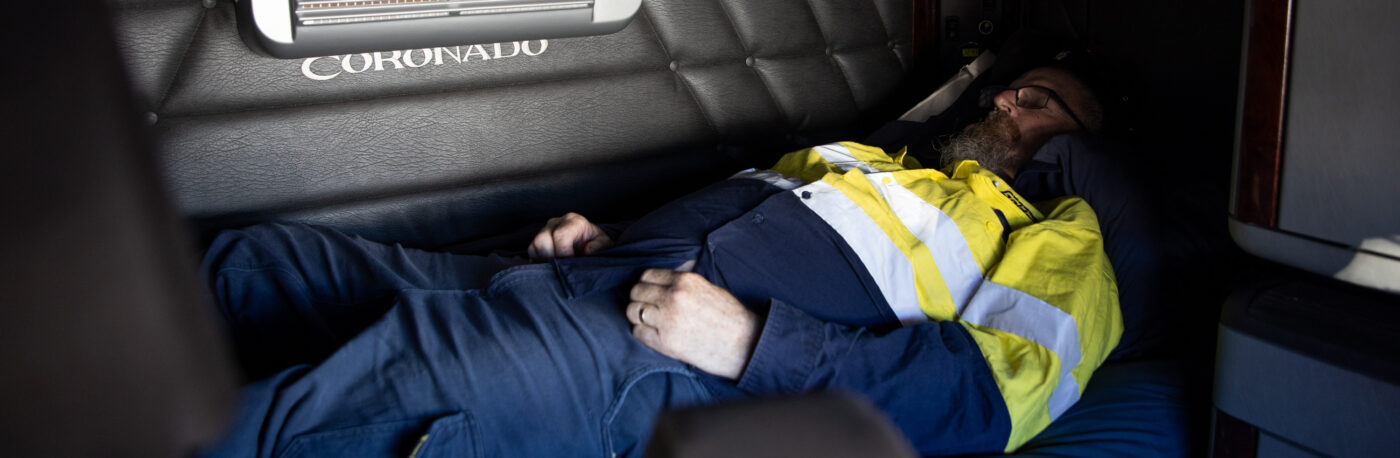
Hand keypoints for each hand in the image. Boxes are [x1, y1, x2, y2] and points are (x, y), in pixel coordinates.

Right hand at [527, 212, 613, 259]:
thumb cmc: (597, 244)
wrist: (590, 242)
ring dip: (545, 260)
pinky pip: (531, 251)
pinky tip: (552, 266)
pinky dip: (539, 261)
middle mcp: (556, 222)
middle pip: (542, 240)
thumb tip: (586, 250)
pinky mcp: (538, 240)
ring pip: (535, 246)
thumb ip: (599, 246)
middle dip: (552, 258)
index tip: (571, 263)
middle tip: (563, 267)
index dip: (564, 254)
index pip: (560, 236)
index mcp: (574, 221)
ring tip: (558, 266)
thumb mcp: (605, 244)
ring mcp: (545, 230)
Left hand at [627, 269, 758, 379]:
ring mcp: (667, 320)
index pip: (647, 276)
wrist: (744, 344)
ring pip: (633, 311)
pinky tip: (654, 334)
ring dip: (638, 316)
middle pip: (636, 292)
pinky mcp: (665, 342)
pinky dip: (642, 333)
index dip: (646, 285)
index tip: (650, 293)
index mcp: (685, 281)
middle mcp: (673, 297)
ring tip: (650, 322)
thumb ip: (683, 284)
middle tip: (649, 308)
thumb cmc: (730, 317)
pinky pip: (638, 332)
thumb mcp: (708, 288)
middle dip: (639, 299)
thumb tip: (662, 282)